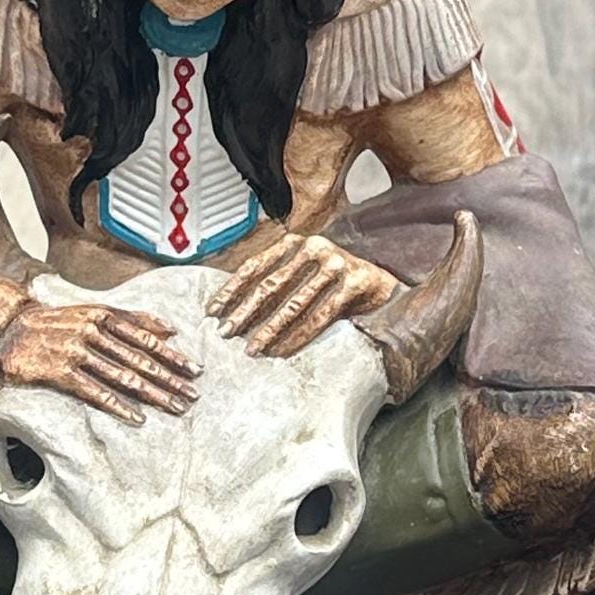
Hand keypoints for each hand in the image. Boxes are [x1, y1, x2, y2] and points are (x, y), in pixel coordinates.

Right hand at [0, 299, 196, 422]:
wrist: (8, 331)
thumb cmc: (55, 323)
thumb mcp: (92, 311)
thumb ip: (131, 318)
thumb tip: (170, 329)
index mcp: (103, 315)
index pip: (146, 337)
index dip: (172, 355)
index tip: (194, 370)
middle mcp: (93, 332)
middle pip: (139, 359)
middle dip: (170, 379)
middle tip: (192, 395)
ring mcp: (77, 352)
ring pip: (123, 376)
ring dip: (152, 394)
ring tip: (174, 407)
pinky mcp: (61, 372)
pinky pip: (95, 392)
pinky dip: (118, 405)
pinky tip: (138, 417)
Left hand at [211, 233, 400, 359]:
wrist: (382, 285)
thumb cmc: (334, 281)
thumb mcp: (304, 272)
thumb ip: (277, 279)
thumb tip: (233, 305)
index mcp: (296, 242)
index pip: (255, 266)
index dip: (231, 289)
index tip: (212, 310)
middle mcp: (314, 248)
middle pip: (270, 286)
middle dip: (245, 312)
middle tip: (225, 332)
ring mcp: (336, 264)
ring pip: (293, 304)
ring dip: (269, 330)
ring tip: (251, 348)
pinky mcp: (354, 283)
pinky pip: (320, 317)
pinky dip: (298, 337)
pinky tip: (281, 352)